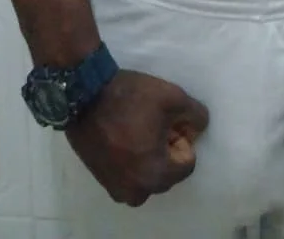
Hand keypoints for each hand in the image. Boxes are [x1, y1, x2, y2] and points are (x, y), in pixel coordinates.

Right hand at [66, 69, 208, 206]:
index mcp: (155, 175)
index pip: (187, 163)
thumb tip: (199, 128)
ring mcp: (115, 187)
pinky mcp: (101, 179)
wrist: (83, 94)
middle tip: (154, 122)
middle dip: (167, 149)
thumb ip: (196, 116)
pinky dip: (132, 160)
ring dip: (150, 157)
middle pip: (168, 172)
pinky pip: (129, 176)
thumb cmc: (130, 98)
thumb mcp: (173, 97)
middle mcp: (136, 190)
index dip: (182, 137)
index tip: (167, 119)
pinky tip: (125, 135)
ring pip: (148, 176)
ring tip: (139, 129)